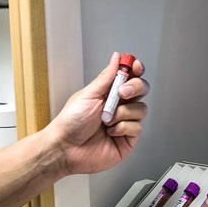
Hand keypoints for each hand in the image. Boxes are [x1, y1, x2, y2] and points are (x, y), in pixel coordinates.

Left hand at [48, 52, 149, 175]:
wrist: (66, 149)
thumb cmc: (70, 123)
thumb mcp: (89, 94)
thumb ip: (107, 76)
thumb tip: (116, 58)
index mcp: (108, 92)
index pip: (129, 76)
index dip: (135, 69)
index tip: (135, 65)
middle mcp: (118, 106)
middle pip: (141, 89)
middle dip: (135, 87)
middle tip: (121, 92)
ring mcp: (124, 122)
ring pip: (141, 108)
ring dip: (123, 112)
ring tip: (106, 120)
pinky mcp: (128, 138)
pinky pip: (137, 127)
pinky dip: (122, 128)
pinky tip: (110, 132)